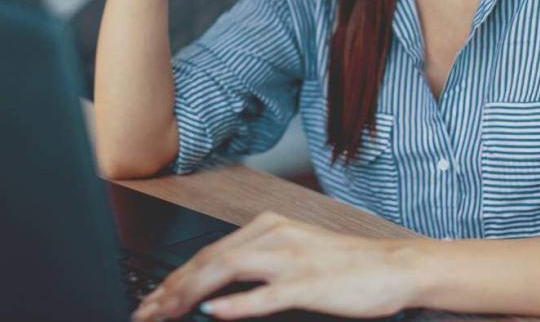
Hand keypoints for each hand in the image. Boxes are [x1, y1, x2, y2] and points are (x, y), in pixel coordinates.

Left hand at [130, 211, 419, 320]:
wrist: (393, 266)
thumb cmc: (347, 265)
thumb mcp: (295, 253)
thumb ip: (258, 264)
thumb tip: (217, 290)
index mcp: (269, 227)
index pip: (209, 251)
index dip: (175, 276)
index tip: (153, 298)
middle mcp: (274, 236)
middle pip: (209, 259)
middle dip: (171, 288)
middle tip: (147, 311)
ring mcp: (290, 259)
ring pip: (226, 271)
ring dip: (189, 294)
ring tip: (165, 314)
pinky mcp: (307, 283)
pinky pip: (265, 294)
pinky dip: (236, 305)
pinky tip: (215, 314)